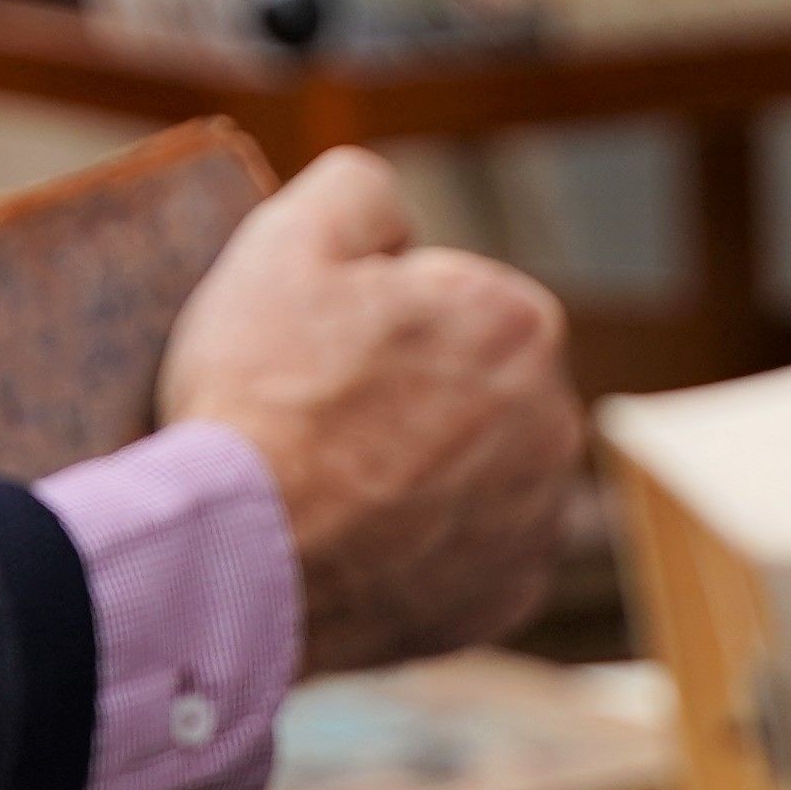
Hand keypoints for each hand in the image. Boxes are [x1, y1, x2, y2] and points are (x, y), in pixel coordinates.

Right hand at [158, 148, 576, 675]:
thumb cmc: (260, 396)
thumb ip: (359, 190)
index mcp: (519, 321)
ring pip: (473, 473)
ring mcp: (535, 520)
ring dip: (421, 474)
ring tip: (330, 491)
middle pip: (468, 386)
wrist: (235, 559)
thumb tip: (395, 220)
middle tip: (316, 423)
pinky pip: (466, 558)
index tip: (314, 356)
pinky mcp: (507, 599)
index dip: (370, 319)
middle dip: (409, 394)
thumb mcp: (286, 241)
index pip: (447, 297)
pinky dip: (420, 552)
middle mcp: (555, 421)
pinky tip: (355, 547)